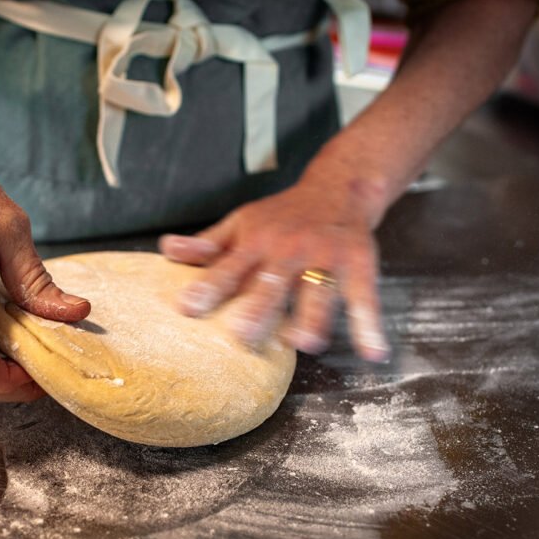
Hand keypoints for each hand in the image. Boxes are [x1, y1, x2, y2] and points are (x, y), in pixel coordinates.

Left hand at [159, 180, 389, 360]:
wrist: (340, 187)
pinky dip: (370, 324)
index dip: (208, 286)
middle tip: (242, 334)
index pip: (228, 267)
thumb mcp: (242, 223)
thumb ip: (207, 243)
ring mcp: (325, 257)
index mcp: (256, 242)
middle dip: (258, 307)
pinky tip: (373, 352)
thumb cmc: (282, 215)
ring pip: (318, 290)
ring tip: (305, 342)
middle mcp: (289, 249)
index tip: (187, 308)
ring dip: (313, 316)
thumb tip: (165, 250)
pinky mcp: (358, 263)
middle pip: (273, 282)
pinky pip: (364, 296)